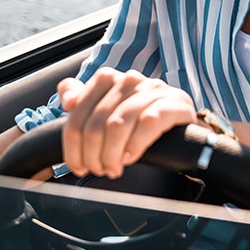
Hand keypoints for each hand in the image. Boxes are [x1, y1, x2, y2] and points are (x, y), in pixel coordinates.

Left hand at [57, 68, 196, 178]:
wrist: (181, 123)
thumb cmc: (139, 118)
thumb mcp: (108, 109)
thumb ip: (82, 100)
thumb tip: (68, 101)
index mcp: (108, 78)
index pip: (77, 113)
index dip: (73, 146)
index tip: (78, 167)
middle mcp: (129, 79)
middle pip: (96, 123)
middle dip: (93, 155)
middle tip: (99, 170)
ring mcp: (153, 89)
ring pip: (118, 124)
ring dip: (112, 155)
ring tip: (114, 168)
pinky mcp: (175, 103)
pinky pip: (148, 124)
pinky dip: (135, 145)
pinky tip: (131, 157)